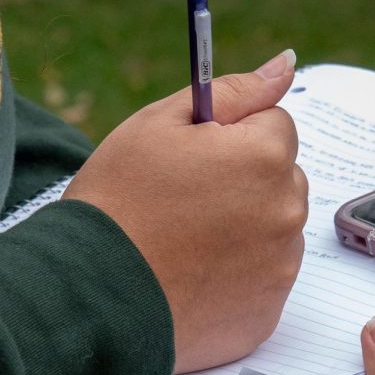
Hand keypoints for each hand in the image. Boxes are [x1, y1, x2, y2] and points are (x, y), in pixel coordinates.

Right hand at [64, 50, 306, 373]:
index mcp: (265, 155)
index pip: (274, 123)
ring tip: (184, 241)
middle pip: (281, 176)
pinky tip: (193, 275)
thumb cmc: (118, 199)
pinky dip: (238, 274)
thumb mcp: (161, 123)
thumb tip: (285, 63)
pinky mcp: (268, 311)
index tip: (194, 156)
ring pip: (274, 227)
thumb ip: (234, 91)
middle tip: (184, 200)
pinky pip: (264, 277)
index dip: (231, 135)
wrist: (87, 294)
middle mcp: (287, 210)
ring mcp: (281, 266)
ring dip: (245, 226)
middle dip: (245, 179)